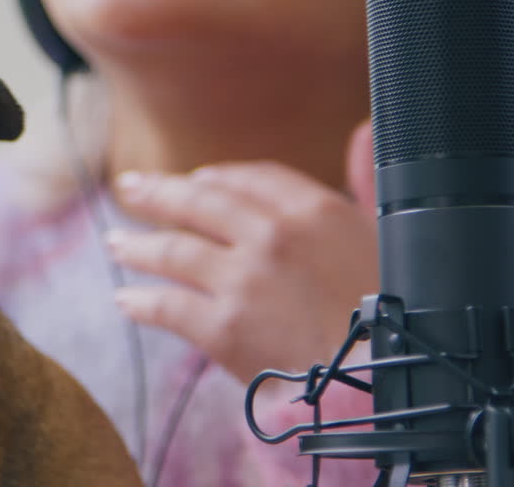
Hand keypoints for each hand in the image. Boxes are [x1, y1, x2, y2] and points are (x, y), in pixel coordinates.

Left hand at [108, 120, 377, 383]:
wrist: (391, 380)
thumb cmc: (398, 312)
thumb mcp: (389, 235)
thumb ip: (365, 181)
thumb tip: (361, 132)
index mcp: (313, 209)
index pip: (248, 178)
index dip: (216, 178)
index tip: (195, 181)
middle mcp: (272, 235)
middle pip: (199, 203)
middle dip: (158, 194)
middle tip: (130, 188)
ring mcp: (244, 280)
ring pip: (174, 251)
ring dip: (138, 246)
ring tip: (116, 244)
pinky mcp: (224, 327)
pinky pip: (169, 306)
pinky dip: (142, 302)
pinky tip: (126, 299)